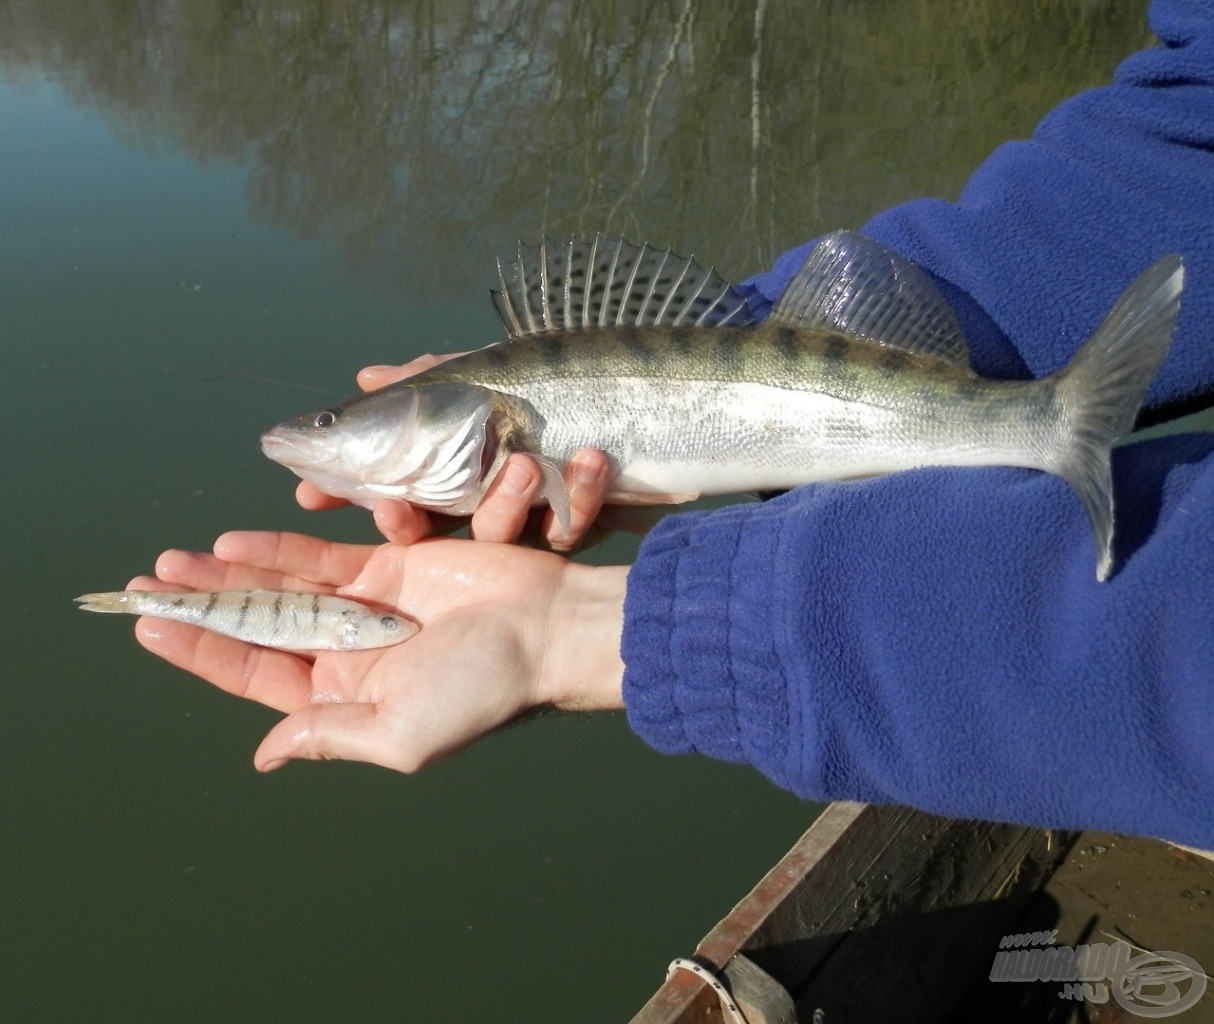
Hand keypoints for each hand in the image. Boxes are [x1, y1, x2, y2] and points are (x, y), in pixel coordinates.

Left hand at [131, 531, 626, 772]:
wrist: (546, 629)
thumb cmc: (480, 689)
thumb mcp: (401, 734)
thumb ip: (329, 738)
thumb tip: (265, 756)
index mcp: (344, 698)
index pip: (256, 675)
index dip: (202, 653)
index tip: (151, 628)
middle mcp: (347, 652)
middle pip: (258, 628)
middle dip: (202, 609)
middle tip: (146, 587)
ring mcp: (365, 606)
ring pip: (280, 589)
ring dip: (228, 577)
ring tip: (171, 565)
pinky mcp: (388, 566)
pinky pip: (321, 558)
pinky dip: (277, 551)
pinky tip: (231, 545)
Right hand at [295, 354, 611, 550]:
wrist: (649, 398)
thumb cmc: (558, 382)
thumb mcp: (488, 372)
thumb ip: (429, 378)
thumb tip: (365, 376)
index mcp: (460, 470)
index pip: (395, 490)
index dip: (357, 493)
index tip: (311, 493)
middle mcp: (489, 500)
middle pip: (433, 525)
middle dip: (406, 519)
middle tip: (394, 509)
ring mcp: (534, 518)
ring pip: (501, 531)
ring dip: (507, 499)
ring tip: (522, 461)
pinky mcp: (582, 524)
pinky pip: (573, 523)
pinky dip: (582, 491)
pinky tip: (589, 456)